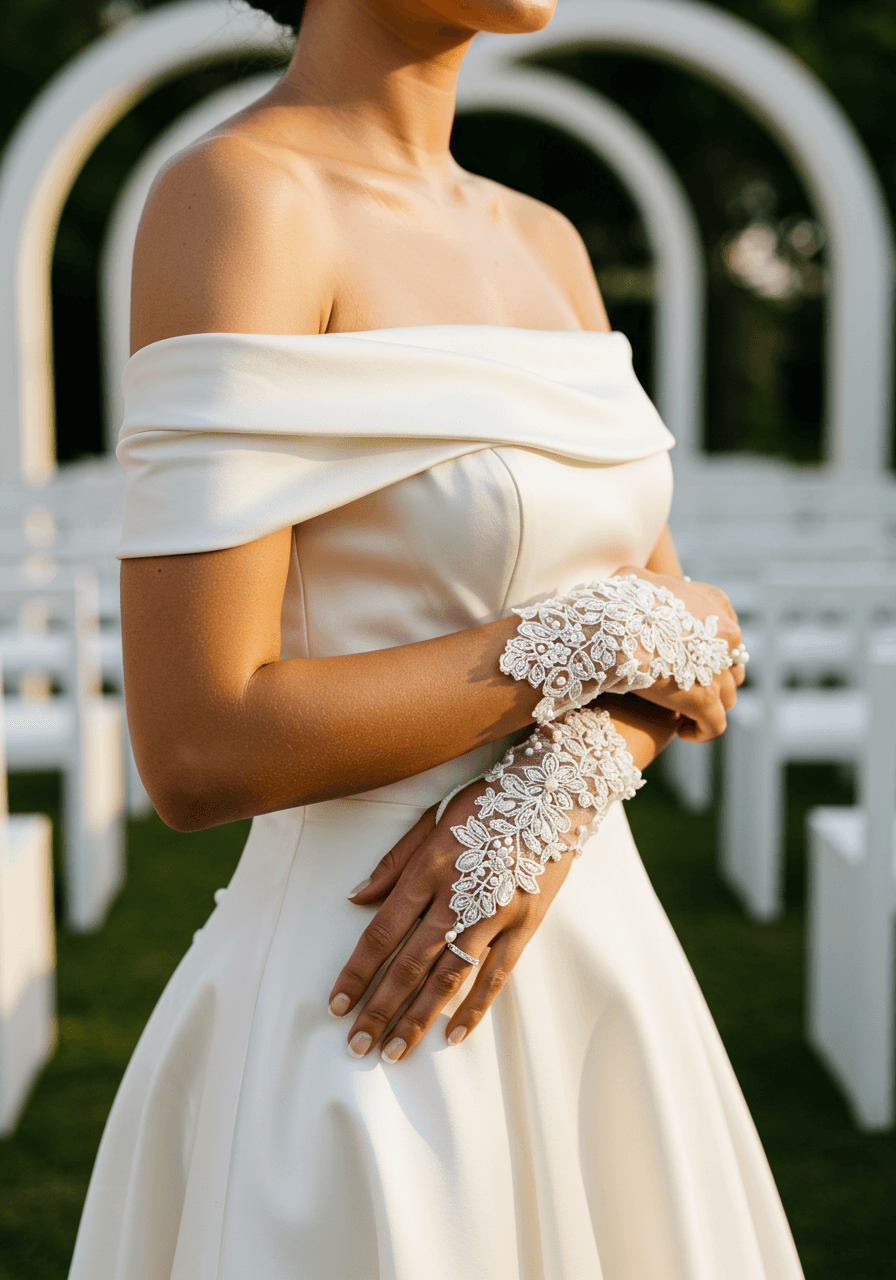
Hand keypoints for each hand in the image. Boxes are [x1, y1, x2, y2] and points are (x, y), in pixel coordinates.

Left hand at [327, 779, 581, 1062]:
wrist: (555, 793)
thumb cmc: (487, 802)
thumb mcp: (433, 818)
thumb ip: (394, 862)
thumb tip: (356, 897)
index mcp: (428, 868)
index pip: (383, 932)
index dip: (358, 972)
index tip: (338, 1005)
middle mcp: (457, 896)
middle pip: (410, 964)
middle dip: (380, 1009)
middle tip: (357, 1046)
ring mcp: (494, 914)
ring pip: (449, 977)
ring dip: (418, 1018)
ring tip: (393, 1051)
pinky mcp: (525, 925)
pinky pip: (496, 975)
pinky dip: (474, 1008)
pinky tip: (451, 1036)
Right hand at [613, 566, 745, 741]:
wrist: (613, 628)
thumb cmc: (618, 602)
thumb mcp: (634, 580)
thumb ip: (645, 584)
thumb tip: (632, 582)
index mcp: (715, 604)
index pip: (727, 631)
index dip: (710, 648)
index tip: (689, 658)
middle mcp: (727, 636)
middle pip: (731, 664)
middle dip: (714, 677)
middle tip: (687, 686)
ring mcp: (719, 670)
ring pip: (726, 696)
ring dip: (708, 704)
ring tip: (685, 712)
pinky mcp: (706, 701)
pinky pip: (714, 725)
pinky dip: (702, 730)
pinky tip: (685, 731)